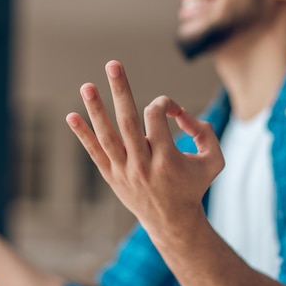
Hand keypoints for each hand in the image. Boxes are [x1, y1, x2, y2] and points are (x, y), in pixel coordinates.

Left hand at [66, 61, 223, 236]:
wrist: (172, 221)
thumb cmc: (194, 186)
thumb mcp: (214, 161)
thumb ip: (206, 132)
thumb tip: (181, 113)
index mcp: (167, 157)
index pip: (156, 117)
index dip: (164, 103)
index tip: (172, 109)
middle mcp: (142, 163)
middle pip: (128, 121)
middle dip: (121, 90)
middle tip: (112, 64)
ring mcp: (124, 170)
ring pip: (107, 136)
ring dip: (96, 110)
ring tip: (86, 86)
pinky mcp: (112, 176)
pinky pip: (95, 153)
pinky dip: (83, 135)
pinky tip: (71, 117)